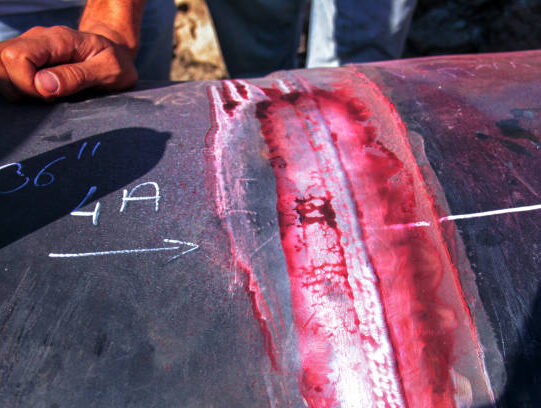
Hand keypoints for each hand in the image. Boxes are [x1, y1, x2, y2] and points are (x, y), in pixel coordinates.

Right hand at [0, 25, 137, 100]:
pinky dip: (18, 87)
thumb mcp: (109, 71)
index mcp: (58, 39)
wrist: (116, 53)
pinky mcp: (27, 59)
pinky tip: (40, 93)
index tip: (50, 96)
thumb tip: (43, 85)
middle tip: (49, 98)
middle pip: (1, 60)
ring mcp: (30, 47)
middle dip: (19, 88)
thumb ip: (78, 77)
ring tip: (44, 96)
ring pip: (0, 66)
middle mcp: (37, 38)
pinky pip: (6, 72)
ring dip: (16, 88)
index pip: (17, 57)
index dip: (27, 83)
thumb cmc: (115, 63)